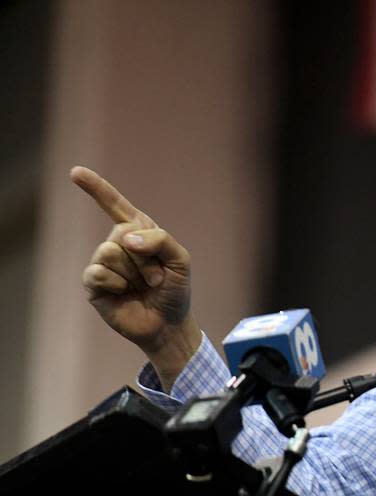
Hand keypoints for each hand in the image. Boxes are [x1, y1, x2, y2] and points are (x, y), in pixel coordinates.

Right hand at [71, 166, 200, 388]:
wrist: (168, 323)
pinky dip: (119, 283)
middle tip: (156, 276)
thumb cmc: (175, 289)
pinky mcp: (94, 283)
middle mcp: (118, 244)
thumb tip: (125, 238)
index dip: (97, 188)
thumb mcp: (180, 259)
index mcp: (139, 232)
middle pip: (121, 232)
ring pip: (110, 251)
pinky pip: (99, 272)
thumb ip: (160, 239)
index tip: (75, 172)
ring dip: (135, 272)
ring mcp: (104, 263)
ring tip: (144, 285)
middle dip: (145, 256)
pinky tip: (125, 293)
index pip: (115, 205)